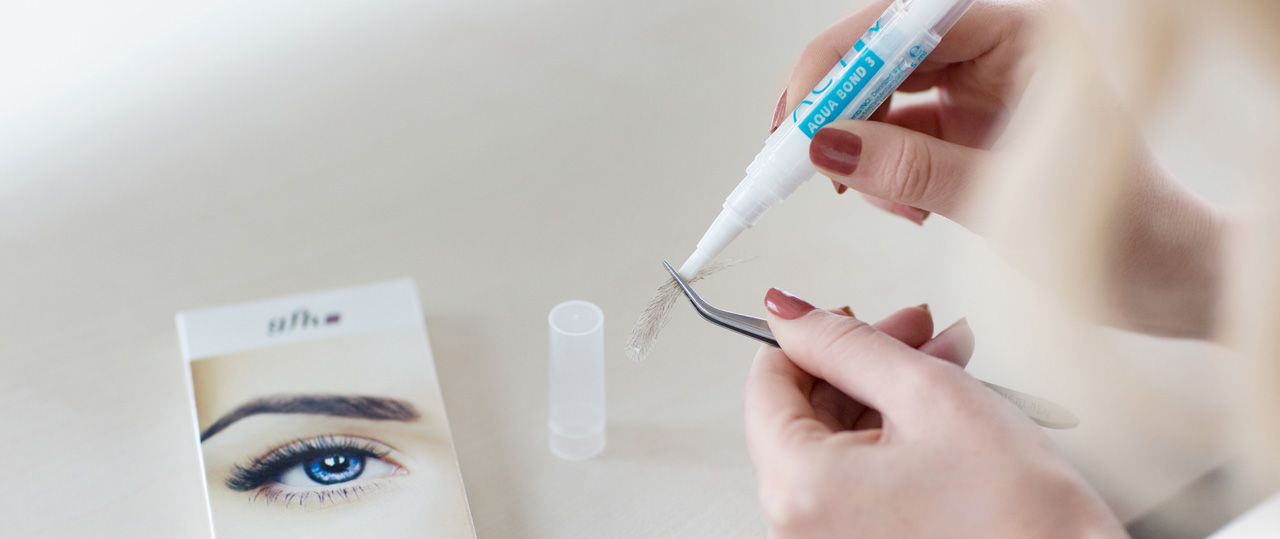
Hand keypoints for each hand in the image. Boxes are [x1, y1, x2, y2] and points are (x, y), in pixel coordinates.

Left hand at [743, 289, 1126, 537]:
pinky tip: (942, 413)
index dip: (813, 335)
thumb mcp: (930, 396)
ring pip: (837, 442)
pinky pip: (857, 479)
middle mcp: (798, 527)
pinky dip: (893, 440)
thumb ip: (847, 344)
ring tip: (948, 366)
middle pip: (803, 413)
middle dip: (862, 362)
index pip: (766, 383)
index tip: (853, 316)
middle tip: (917, 331)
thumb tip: (790, 314)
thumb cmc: (1020, 518)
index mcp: (799, 488)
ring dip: (886, 395)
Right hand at [777, 0, 1222, 337]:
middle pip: (884, 56)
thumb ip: (913, 169)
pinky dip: (884, 172)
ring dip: (860, 147)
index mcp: (1028, 39)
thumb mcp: (1005, 200)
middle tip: (801, 155)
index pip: (905, 26)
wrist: (1168, 278)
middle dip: (838, 107)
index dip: (841, 64)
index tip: (801, 115)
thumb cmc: (1124, 232)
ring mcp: (983, 90)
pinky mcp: (969, 128)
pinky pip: (900, 136)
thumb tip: (829, 147)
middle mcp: (1001, 54)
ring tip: (880, 198)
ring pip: (885, 98)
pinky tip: (905, 206)